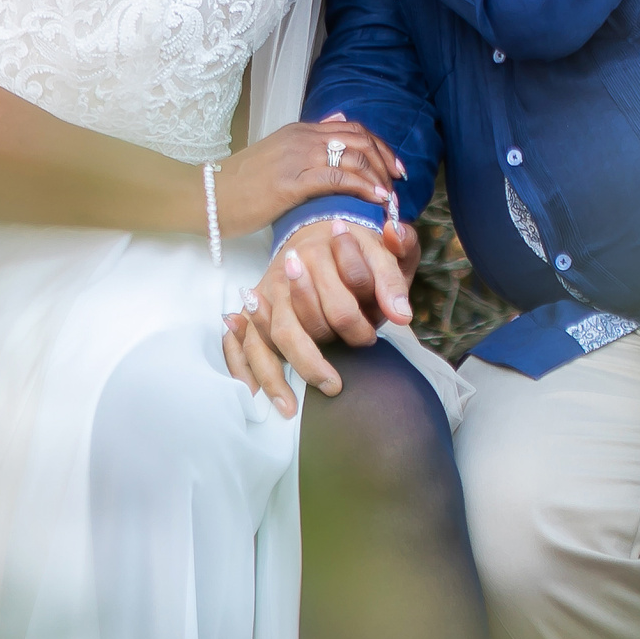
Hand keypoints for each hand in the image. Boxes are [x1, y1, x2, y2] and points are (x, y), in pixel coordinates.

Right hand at [216, 115, 404, 237]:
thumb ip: (307, 142)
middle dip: (385, 160)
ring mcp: (296, 157)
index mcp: (300, 131)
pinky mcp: (291, 182)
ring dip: (378, 177)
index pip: (352, 128)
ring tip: (388, 197)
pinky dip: (362, 187)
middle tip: (398, 183)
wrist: (208, 197)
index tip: (395, 168)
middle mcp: (302, 138)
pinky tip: (374, 199)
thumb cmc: (241, 184)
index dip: (379, 146)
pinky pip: (337, 177)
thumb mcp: (277, 154)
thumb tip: (336, 121)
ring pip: (352, 156)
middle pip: (359, 139)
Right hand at [222, 215, 420, 416]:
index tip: (372, 342)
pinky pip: (238, 339)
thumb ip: (393, 278)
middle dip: (317, 361)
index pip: (343, 303)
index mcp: (325, 254)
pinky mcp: (253, 305)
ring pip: (271, 335)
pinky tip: (252, 394)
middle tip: (336, 386)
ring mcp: (268, 289)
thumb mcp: (383, 252)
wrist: (322, 228)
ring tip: (290, 409)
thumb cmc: (357, 250)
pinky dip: (241, 366)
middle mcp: (290, 270)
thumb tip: (401, 316)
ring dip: (277, 375)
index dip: (361, 328)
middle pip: (302, 323)